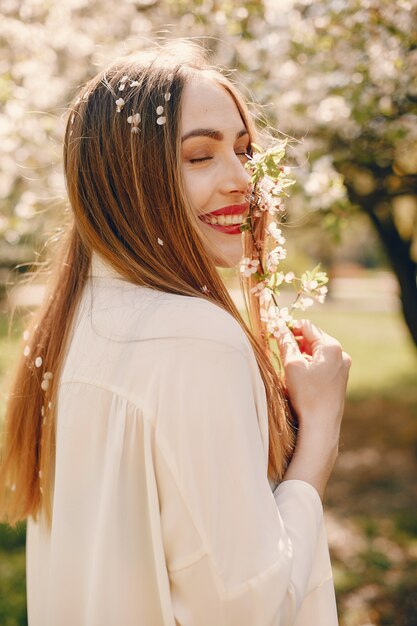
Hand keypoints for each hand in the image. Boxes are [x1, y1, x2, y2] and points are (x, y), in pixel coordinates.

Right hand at [276, 320, 350, 496]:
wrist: (321, 425)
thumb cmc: (307, 395)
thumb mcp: (291, 365)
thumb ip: (286, 343)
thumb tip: (279, 328)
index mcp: (331, 347)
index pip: (307, 326)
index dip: (289, 327)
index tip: (274, 333)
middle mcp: (341, 354)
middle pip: (313, 338)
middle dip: (295, 341)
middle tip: (278, 347)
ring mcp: (342, 367)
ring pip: (316, 351)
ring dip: (301, 353)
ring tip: (287, 365)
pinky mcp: (339, 379)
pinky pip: (322, 363)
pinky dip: (309, 364)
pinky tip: (298, 376)